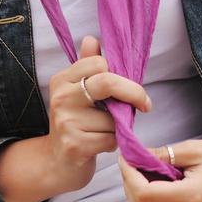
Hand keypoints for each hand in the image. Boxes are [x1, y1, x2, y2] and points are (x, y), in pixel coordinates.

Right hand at [45, 36, 151, 193]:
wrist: (56, 163)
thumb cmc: (74, 123)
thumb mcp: (77, 92)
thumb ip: (86, 65)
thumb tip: (91, 38)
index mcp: (62, 79)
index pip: (99, 63)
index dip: (120, 74)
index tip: (131, 86)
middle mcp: (61, 97)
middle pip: (108, 82)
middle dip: (133, 92)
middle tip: (145, 104)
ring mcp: (66, 122)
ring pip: (114, 117)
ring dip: (119, 126)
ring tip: (105, 131)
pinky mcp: (75, 145)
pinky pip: (111, 138)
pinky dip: (114, 142)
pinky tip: (101, 144)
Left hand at [118, 139, 201, 201]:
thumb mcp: (194, 149)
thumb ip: (162, 154)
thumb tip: (135, 155)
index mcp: (190, 199)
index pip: (142, 194)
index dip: (128, 174)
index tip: (126, 155)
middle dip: (130, 181)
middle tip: (132, 158)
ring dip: (140, 188)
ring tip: (146, 164)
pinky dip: (152, 194)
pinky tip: (158, 175)